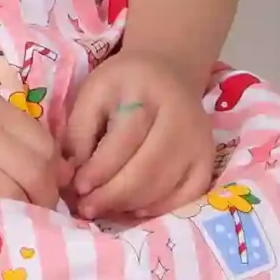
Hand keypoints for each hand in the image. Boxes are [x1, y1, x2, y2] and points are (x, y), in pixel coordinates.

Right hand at [0, 85, 64, 209]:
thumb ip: (18, 133)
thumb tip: (60, 170)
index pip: (44, 143)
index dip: (55, 167)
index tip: (54, 179)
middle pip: (35, 168)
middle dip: (47, 192)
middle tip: (47, 203)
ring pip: (14, 188)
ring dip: (27, 205)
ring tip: (29, 211)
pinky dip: (4, 207)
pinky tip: (6, 210)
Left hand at [62, 53, 214, 224]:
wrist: (169, 70)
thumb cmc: (124, 84)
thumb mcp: (93, 93)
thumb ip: (78, 132)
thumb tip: (71, 176)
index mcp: (148, 93)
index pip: (124, 141)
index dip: (99, 170)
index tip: (77, 188)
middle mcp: (182, 117)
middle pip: (148, 169)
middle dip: (113, 195)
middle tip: (87, 207)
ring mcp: (200, 141)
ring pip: (166, 186)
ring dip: (131, 205)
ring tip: (104, 208)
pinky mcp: (208, 159)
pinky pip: (188, 195)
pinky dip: (160, 208)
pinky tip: (135, 209)